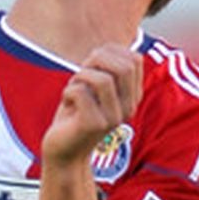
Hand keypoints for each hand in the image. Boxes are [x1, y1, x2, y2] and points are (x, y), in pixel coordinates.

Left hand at [40, 45, 142, 166]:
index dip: (109, 51)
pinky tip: (66, 102)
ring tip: (73, 87)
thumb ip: (102, 69)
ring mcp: (113, 118)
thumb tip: (106, 48)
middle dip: (96, 60)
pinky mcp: (94, 125)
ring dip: (80, 76)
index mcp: (132, 96)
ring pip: (103, 79)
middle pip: (124, 66)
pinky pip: (80, 92)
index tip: (92, 64)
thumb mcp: (92, 88)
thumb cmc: (75, 114)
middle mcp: (129, 107)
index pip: (134, 58)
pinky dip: (68, 91)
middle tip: (81, 74)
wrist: (64, 151)